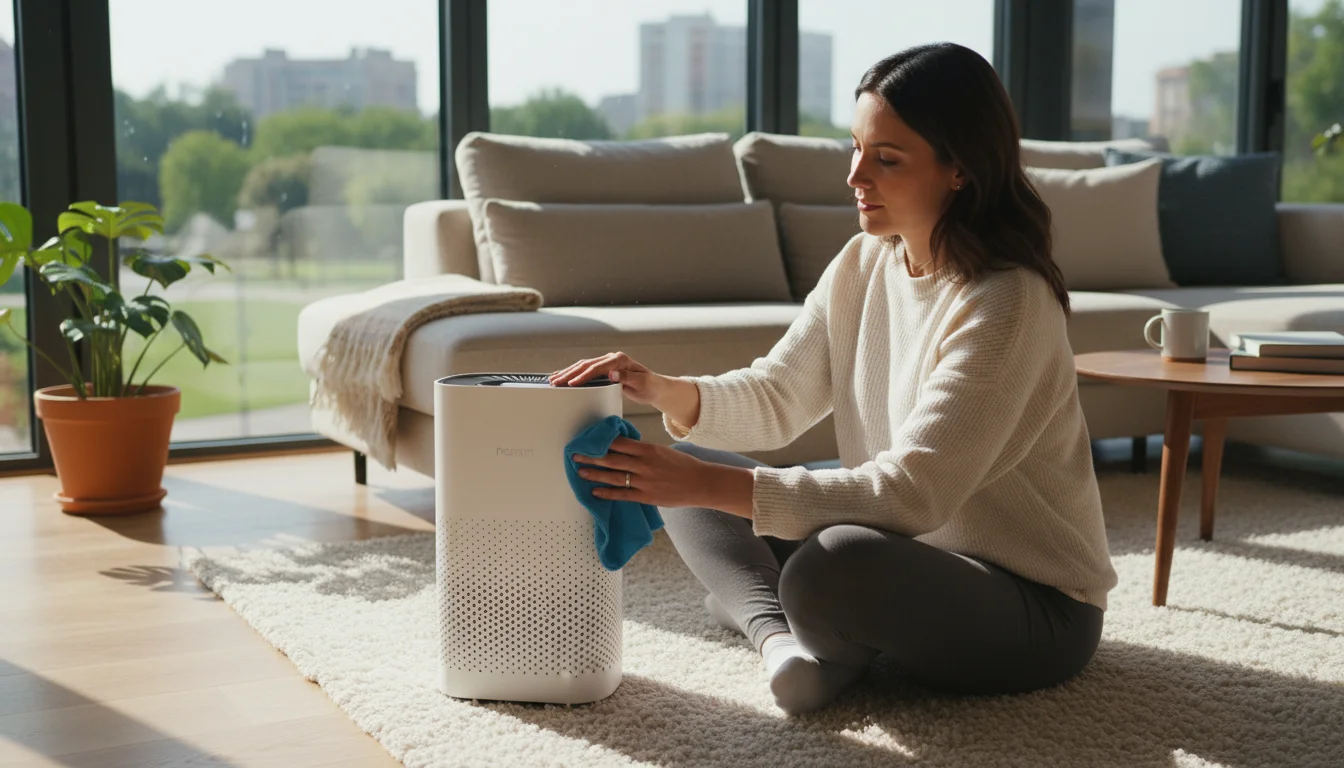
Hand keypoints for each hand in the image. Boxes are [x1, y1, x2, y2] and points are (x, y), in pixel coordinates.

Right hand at [549, 351, 662, 404]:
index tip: (572, 383)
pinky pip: (585, 369)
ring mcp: (607, 362)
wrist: (654, 386)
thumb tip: (611, 375)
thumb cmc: (649, 386)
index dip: (583, 376)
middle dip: (569, 373)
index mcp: (620, 360)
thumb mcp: (641, 383)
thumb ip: (627, 378)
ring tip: (553, 379)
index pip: (597, 368)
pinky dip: (573, 372)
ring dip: (567, 372)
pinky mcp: (604, 368)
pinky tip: (562, 375)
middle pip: (586, 365)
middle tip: (555, 382)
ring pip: (583, 366)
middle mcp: (612, 358)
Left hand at [573, 436, 721, 508]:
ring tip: (580, 471)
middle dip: (591, 456)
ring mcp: (645, 481)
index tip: (588, 439)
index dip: (601, 441)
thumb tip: (622, 447)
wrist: (700, 483)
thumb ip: (643, 450)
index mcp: (648, 449)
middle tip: (575, 455)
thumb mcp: (662, 450)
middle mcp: (644, 464)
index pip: (620, 443)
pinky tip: (595, 491)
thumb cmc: (682, 465)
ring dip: (595, 474)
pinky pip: (623, 495)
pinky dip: (608, 493)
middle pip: (612, 459)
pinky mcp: (646, 496)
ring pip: (614, 477)